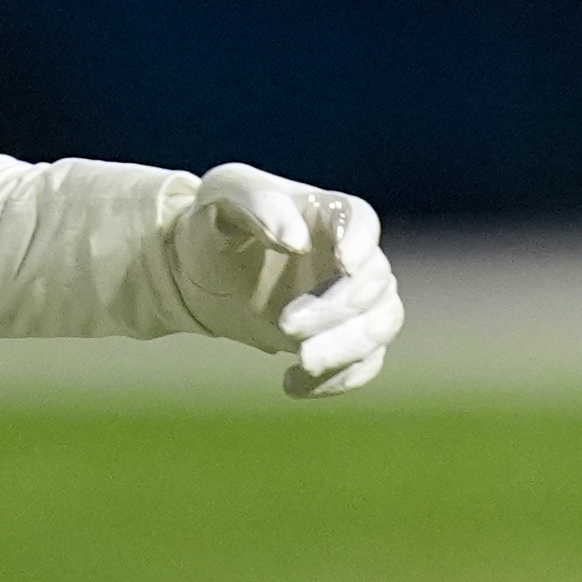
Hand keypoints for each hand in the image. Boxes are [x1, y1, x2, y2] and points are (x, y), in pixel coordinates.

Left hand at [168, 164, 398, 396]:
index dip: (361, 241)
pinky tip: (293, 384)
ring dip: (348, 348)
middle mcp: (349, 254)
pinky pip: (365, 362)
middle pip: (374, 280)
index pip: (362, 221)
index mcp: (326, 213)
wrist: (200, 273)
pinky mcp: (341, 337)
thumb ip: (257, 206)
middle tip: (286, 326)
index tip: (345, 262)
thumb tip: (296, 241)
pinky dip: (339, 379)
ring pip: (381, 323)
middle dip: (336, 309)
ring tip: (301, 363)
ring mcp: (350, 298)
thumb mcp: (222, 197)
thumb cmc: (212, 223)